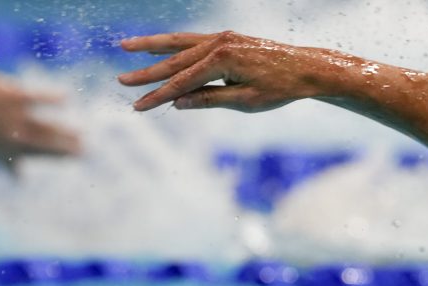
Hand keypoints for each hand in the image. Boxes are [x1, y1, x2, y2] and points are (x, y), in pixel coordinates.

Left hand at [0, 70, 80, 163]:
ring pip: (46, 127)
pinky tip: (67, 98)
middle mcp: (14, 136)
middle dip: (68, 149)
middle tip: (85, 150)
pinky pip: (39, 98)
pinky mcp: (14, 95)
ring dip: (65, 132)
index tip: (78, 157)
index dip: (62, 157)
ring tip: (81, 134)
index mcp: (9, 149)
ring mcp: (15, 116)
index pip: (42, 155)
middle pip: (48, 144)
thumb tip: (20, 180)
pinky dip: (54, 99)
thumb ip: (7, 162)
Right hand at [119, 31, 323, 112]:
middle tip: (122, 81)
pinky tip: (158, 48)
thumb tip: (177, 103)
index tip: (137, 107)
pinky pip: (193, 41)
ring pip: (179, 43)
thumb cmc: (279, 89)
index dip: (157, 96)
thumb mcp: (245, 101)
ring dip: (152, 47)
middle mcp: (218, 43)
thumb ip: (209, 99)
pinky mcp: (226, 38)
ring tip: (125, 47)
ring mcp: (222, 37)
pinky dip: (174, 45)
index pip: (181, 83)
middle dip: (147, 73)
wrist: (305, 68)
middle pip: (175, 61)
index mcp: (221, 60)